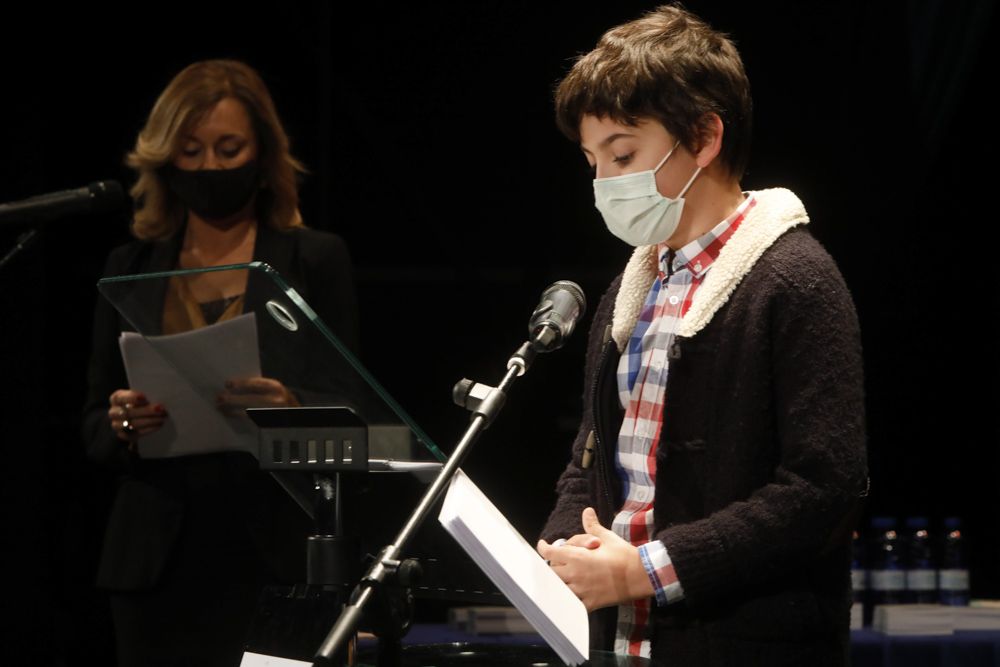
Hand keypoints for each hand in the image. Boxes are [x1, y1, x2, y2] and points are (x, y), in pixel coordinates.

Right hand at [108, 389, 167, 441]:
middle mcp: (114, 412)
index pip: (121, 398)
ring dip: (149, 421)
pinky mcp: (124, 435)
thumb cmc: (138, 402)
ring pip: (132, 424)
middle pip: (128, 412)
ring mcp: (117, 425)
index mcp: (116, 399)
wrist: (132, 417)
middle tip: (160, 408)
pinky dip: (148, 429)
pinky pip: (135, 433)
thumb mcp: (138, 396)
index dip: (132, 398)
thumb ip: (144, 396)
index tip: (144, 397)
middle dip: (146, 410)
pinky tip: (158, 425)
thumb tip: (158, 394)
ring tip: (162, 418)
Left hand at [216, 377, 299, 414]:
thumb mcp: (276, 391)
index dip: (240, 384)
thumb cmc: (283, 402)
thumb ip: (261, 388)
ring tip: (221, 409)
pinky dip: (238, 418)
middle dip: (232, 400)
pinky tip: (230, 416)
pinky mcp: (270, 426)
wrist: (299, 420)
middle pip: (249, 400)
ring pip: (248, 413)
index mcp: (276, 387)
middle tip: (219, 399)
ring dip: (232, 410)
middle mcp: (276, 400)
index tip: (227, 384)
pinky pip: (250, 422)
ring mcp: (273, 414)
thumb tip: (235, 387)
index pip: (255, 384)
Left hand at [537, 507, 653, 610]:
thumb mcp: (607, 538)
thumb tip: (587, 512)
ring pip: (559, 588)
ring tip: (566, 576)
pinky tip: (573, 594)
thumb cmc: (623, 555)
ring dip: (559, 581)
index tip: (543, 545)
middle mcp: (575, 574)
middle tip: (561, 560)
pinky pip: (572, 605)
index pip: (550, 552)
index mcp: (577, 557)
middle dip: (554, 563)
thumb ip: (592, 526)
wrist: (640, 576)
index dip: (543, 547)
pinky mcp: (590, 603)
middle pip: (551, 570)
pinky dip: (569, 600)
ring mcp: (581, 591)